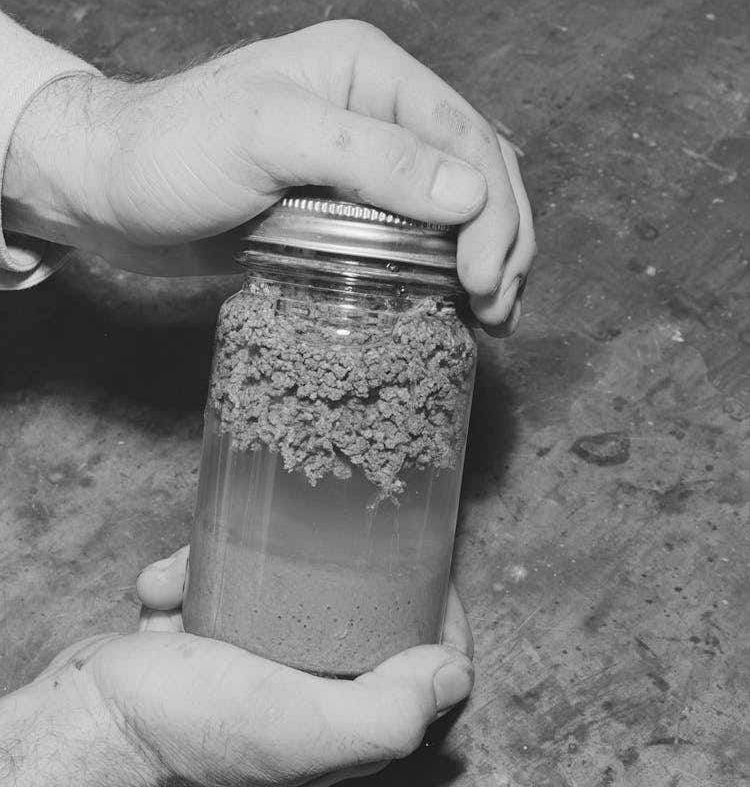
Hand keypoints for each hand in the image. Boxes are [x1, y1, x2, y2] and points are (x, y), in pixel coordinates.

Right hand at [0, 547, 471, 786]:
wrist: (82, 726)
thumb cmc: (185, 732)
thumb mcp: (299, 724)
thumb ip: (385, 710)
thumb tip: (453, 676)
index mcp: (340, 727)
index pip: (419, 663)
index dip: (430, 606)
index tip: (418, 553)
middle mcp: (303, 699)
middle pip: (348, 611)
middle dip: (321, 567)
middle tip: (308, 533)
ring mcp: (251, 669)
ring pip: (274, 586)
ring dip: (231, 564)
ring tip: (193, 571)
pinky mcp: (202, 645)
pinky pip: (213, 589)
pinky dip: (185, 578)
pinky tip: (160, 590)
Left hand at [4, 19, 533, 326]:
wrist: (109, 188)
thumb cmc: (172, 147)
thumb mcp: (268, 135)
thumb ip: (370, 157)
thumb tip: (472, 194)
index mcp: (370, 69)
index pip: (465, 134)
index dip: (493, 209)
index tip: (483, 279)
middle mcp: (378, 109)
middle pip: (477, 169)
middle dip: (502, 237)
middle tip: (497, 307)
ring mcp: (365, 162)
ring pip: (456, 205)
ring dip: (484, 256)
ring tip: (491, 315)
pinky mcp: (346, 209)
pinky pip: (415, 235)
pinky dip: (443, 267)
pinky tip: (451, 303)